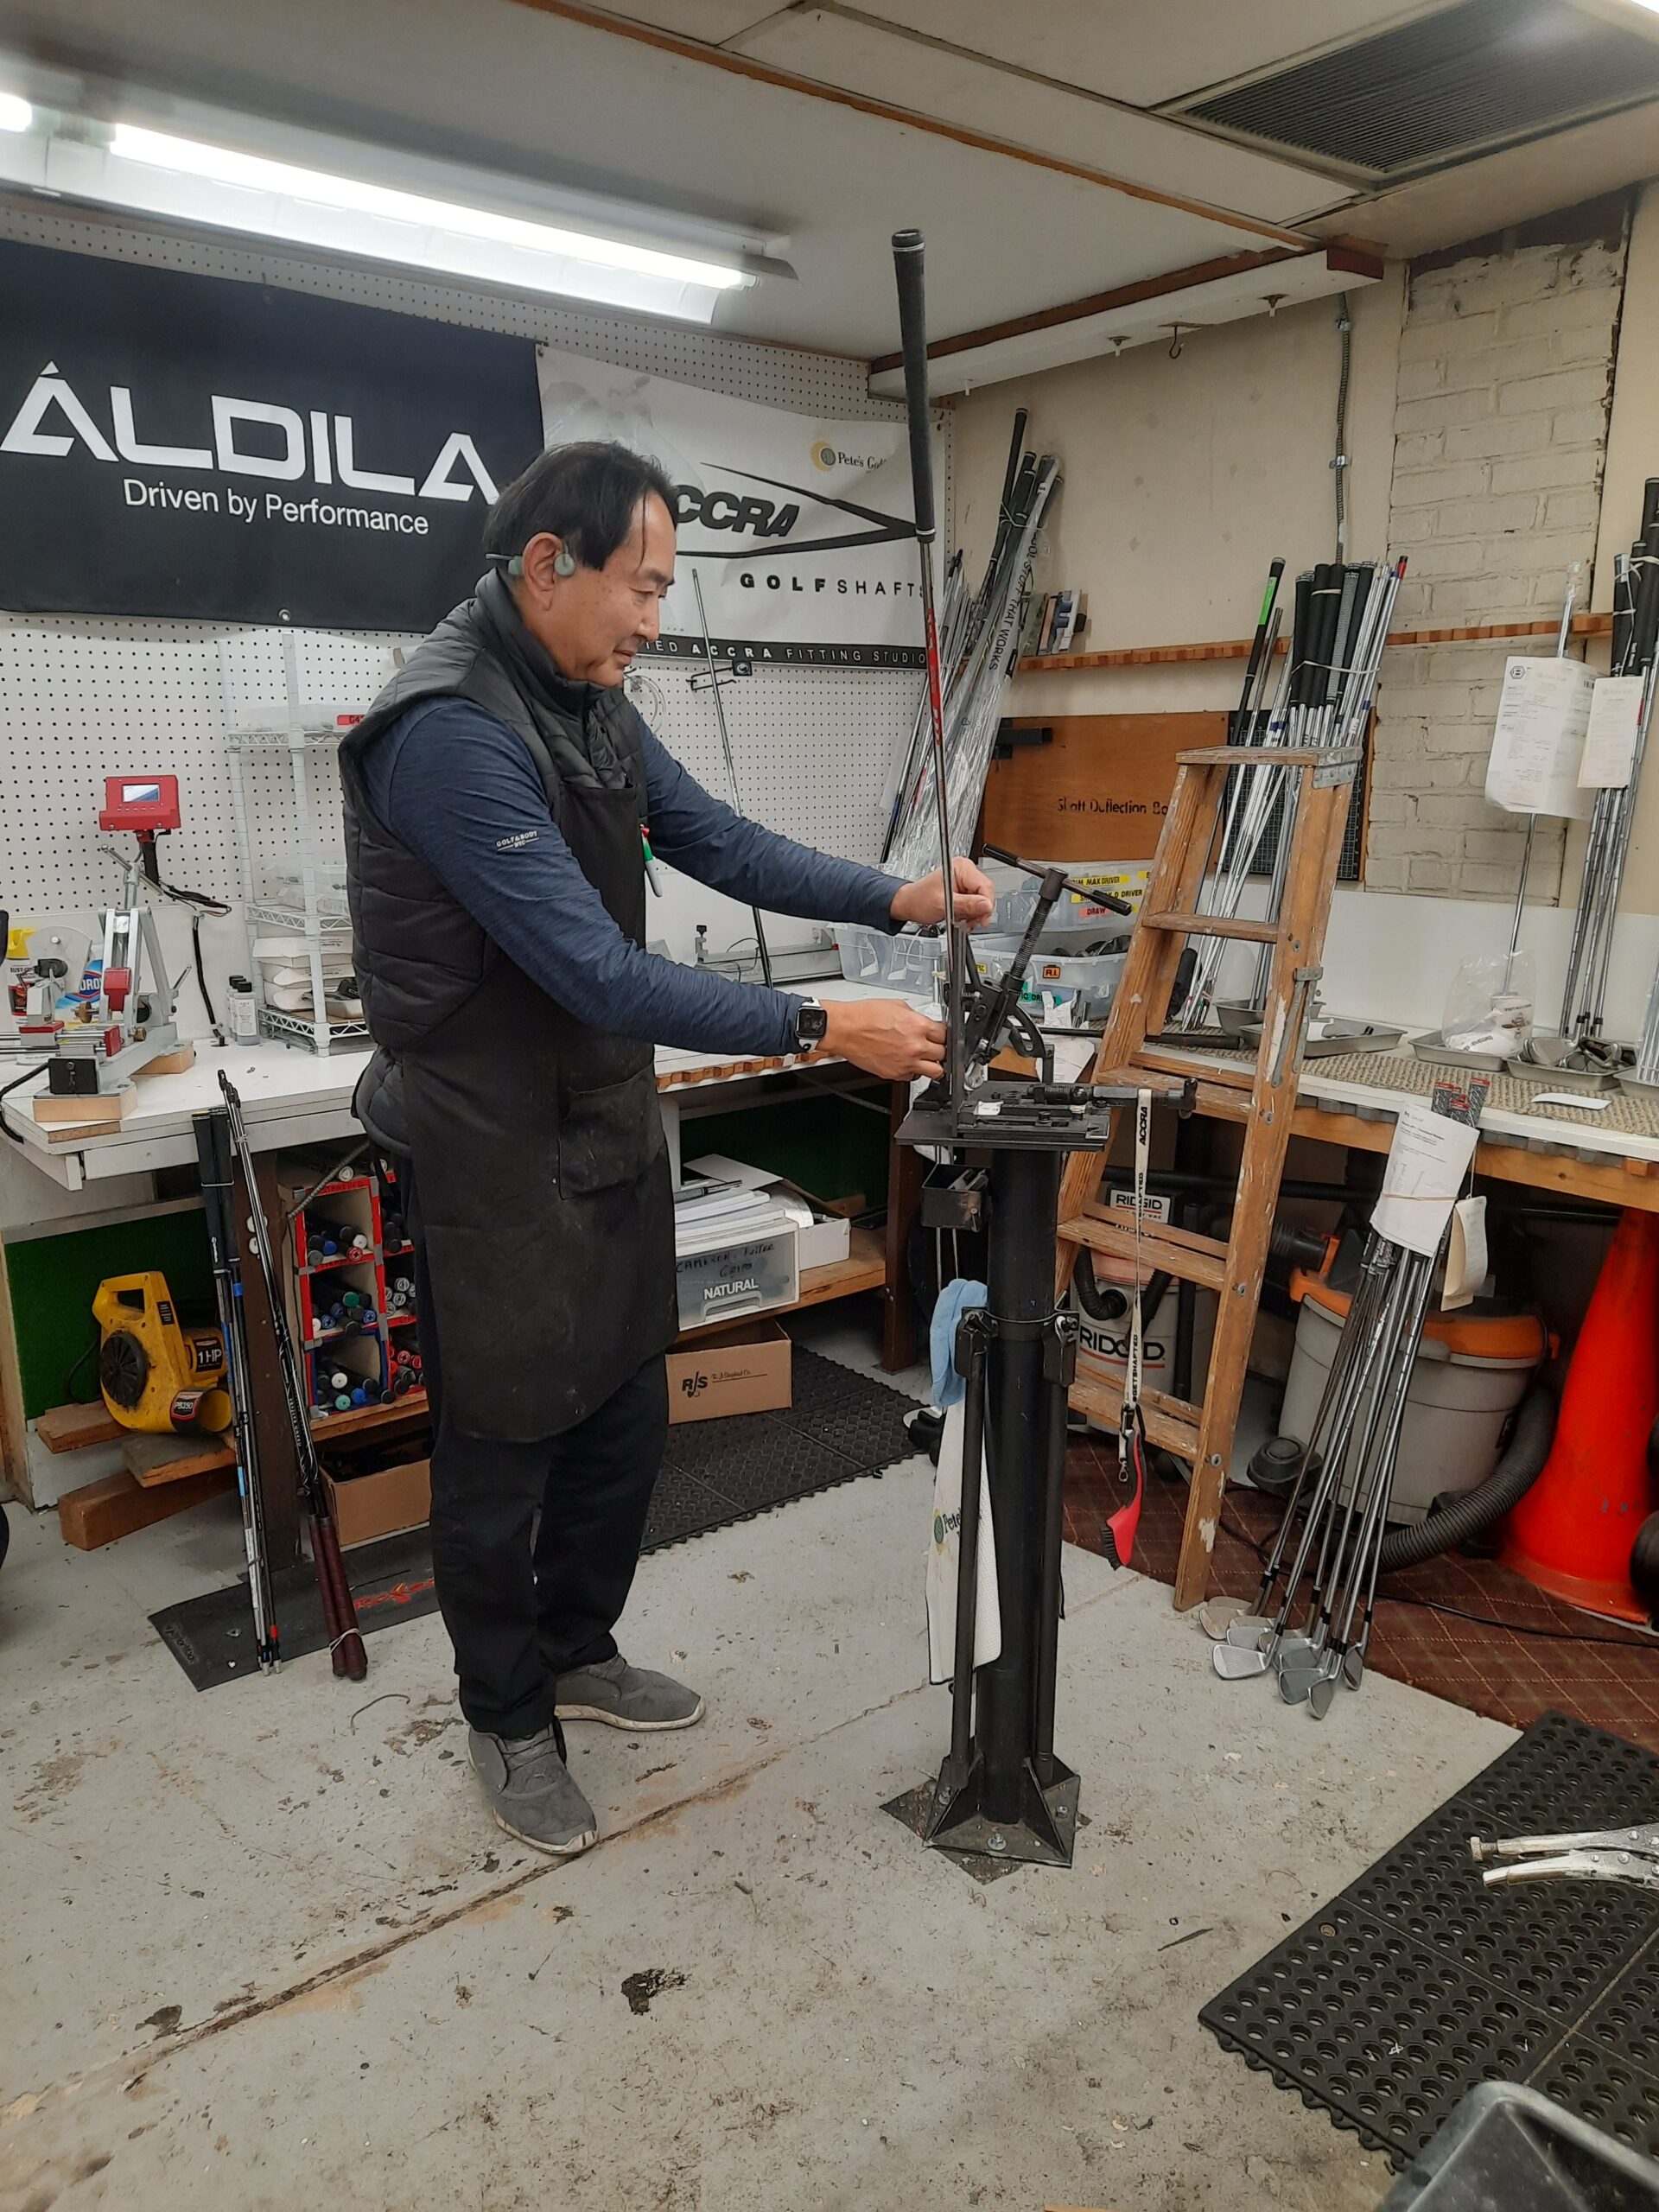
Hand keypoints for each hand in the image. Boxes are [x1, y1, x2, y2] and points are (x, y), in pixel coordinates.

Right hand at [820, 998, 945, 1081]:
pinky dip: (912, 1071)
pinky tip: (906, 1062)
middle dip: (940, 1050)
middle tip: (934, 1047)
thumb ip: (915, 1017)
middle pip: (943, 1054)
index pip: (945, 1034)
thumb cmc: (864, 1016)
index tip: (940, 1035)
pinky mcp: (894, 1074)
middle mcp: (915, 1046)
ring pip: (935, 1072)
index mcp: (918, 1026)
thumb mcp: (897, 1005)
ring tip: (926, 1060)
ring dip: (932, 1065)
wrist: (845, 1030)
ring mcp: (906, 1062)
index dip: (944, 1034)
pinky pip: (912, 1077)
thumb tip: (921, 1023)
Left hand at [890, 856, 994, 931]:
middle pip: (985, 893)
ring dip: (974, 914)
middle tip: (969, 921)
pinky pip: (976, 903)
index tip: (982, 918)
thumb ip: (967, 905)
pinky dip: (971, 913)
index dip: (986, 904)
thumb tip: (987, 906)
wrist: (910, 904)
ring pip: (982, 900)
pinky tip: (961, 916)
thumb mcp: (943, 904)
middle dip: (979, 911)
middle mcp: (965, 870)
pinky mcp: (964, 889)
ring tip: (961, 919)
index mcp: (961, 867)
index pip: (985, 885)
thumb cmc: (919, 900)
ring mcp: (965, 880)